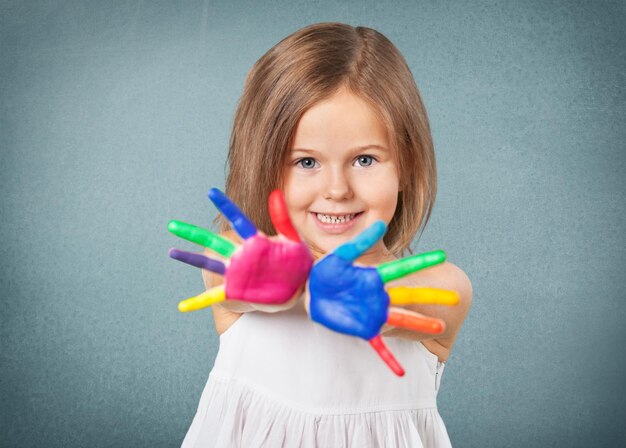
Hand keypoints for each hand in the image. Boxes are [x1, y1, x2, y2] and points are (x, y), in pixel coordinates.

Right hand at [168, 188, 312, 311]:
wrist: (293, 292)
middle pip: (213, 241)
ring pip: (207, 263)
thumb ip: (283, 220)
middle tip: (172, 225)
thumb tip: (275, 194)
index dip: (225, 207)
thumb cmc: (294, 265)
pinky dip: (198, 302)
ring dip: (189, 258)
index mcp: (255, 242)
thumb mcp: (294, 242)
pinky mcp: (234, 290)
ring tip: (171, 251)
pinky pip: (212, 297)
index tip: (211, 192)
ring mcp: (234, 273)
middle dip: (192, 233)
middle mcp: (240, 256)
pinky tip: (183, 306)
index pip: (238, 220)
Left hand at [307, 221, 459, 375]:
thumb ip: (359, 242)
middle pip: (410, 295)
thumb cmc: (329, 273)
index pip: (402, 267)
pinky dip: (389, 359)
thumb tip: (380, 223)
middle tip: (455, 298)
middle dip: (431, 296)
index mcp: (375, 276)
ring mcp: (375, 313)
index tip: (441, 255)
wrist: (316, 293)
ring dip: (420, 324)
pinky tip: (400, 372)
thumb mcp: (342, 255)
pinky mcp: (364, 329)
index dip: (421, 261)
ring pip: (402, 319)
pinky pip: (378, 347)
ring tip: (440, 327)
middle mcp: (380, 295)